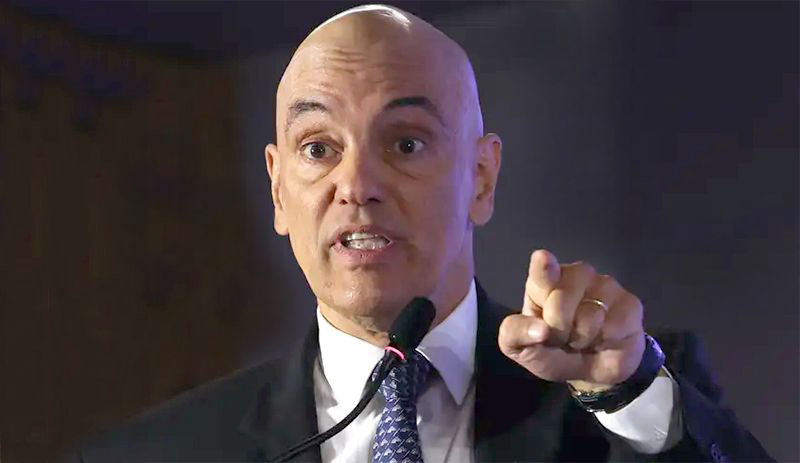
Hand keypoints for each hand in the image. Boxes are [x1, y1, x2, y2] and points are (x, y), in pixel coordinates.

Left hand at [498, 249, 645, 391]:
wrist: (594, 370)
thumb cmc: (554, 351)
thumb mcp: (523, 349)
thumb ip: (516, 336)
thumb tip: (539, 330)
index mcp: (543, 283)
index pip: (542, 272)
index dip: (544, 268)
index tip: (544, 260)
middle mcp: (574, 275)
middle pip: (562, 300)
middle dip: (559, 329)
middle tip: (562, 338)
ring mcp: (604, 285)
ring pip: (590, 313)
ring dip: (582, 337)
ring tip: (582, 339)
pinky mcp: (629, 302)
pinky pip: (613, 325)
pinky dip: (605, 340)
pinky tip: (605, 339)